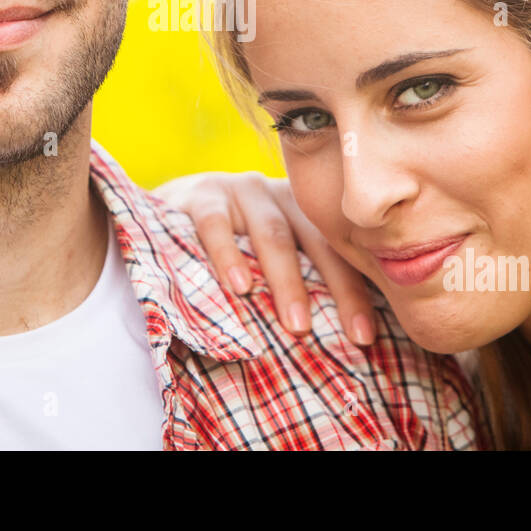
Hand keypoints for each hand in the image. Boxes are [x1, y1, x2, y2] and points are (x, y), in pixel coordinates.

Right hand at [152, 171, 376, 345]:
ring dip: (287, 281)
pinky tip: (238, 286)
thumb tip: (345, 340)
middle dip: (334, 289)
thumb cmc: (227, 247)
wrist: (165, 210)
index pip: (338, 251)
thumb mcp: (265, 260)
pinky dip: (228, 256)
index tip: (365, 338)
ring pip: (273, 234)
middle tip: (347, 337)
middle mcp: (278, 194)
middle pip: (316, 241)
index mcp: (303, 210)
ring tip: (297, 324)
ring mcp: (240, 190)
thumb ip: (298, 281)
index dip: (355, 293)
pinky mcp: (202, 195)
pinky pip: (216, 225)